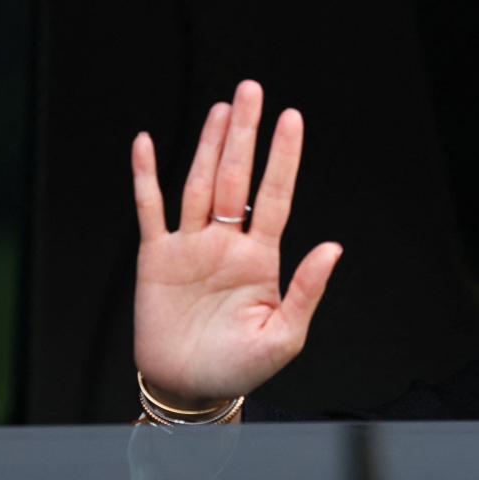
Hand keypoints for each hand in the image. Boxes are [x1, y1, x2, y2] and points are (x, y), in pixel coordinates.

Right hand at [132, 80, 342, 408]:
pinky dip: (145, 177)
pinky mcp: (156, 258)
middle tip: (251, 91)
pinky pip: (149, 209)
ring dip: (206, 145)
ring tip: (221, 108)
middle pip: (235, 177)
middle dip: (244, 134)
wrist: (189, 388)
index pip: (274, 195)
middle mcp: (225, 243)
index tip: (291, 118)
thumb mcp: (283, 337)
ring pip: (198, 184)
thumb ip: (306, 291)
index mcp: (260, 258)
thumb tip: (333, 247)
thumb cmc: (239, 368)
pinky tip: (146, 144)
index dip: (282, 157)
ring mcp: (190, 246)